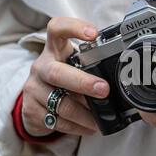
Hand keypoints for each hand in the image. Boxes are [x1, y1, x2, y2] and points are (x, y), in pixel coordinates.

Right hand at [22, 17, 109, 136]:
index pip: (57, 29)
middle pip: (57, 73)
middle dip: (83, 82)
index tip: (94, 34)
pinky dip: (77, 127)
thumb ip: (90, 64)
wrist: (35, 102)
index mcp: (54, 50)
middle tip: (104, 89)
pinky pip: (58, 121)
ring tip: (100, 119)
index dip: (73, 28)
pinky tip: (90, 127)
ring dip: (84, 114)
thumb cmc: (64, 79)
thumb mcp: (72, 65)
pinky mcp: (31, 110)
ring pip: (60, 103)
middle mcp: (41, 67)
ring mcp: (33, 89)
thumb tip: (123, 74)